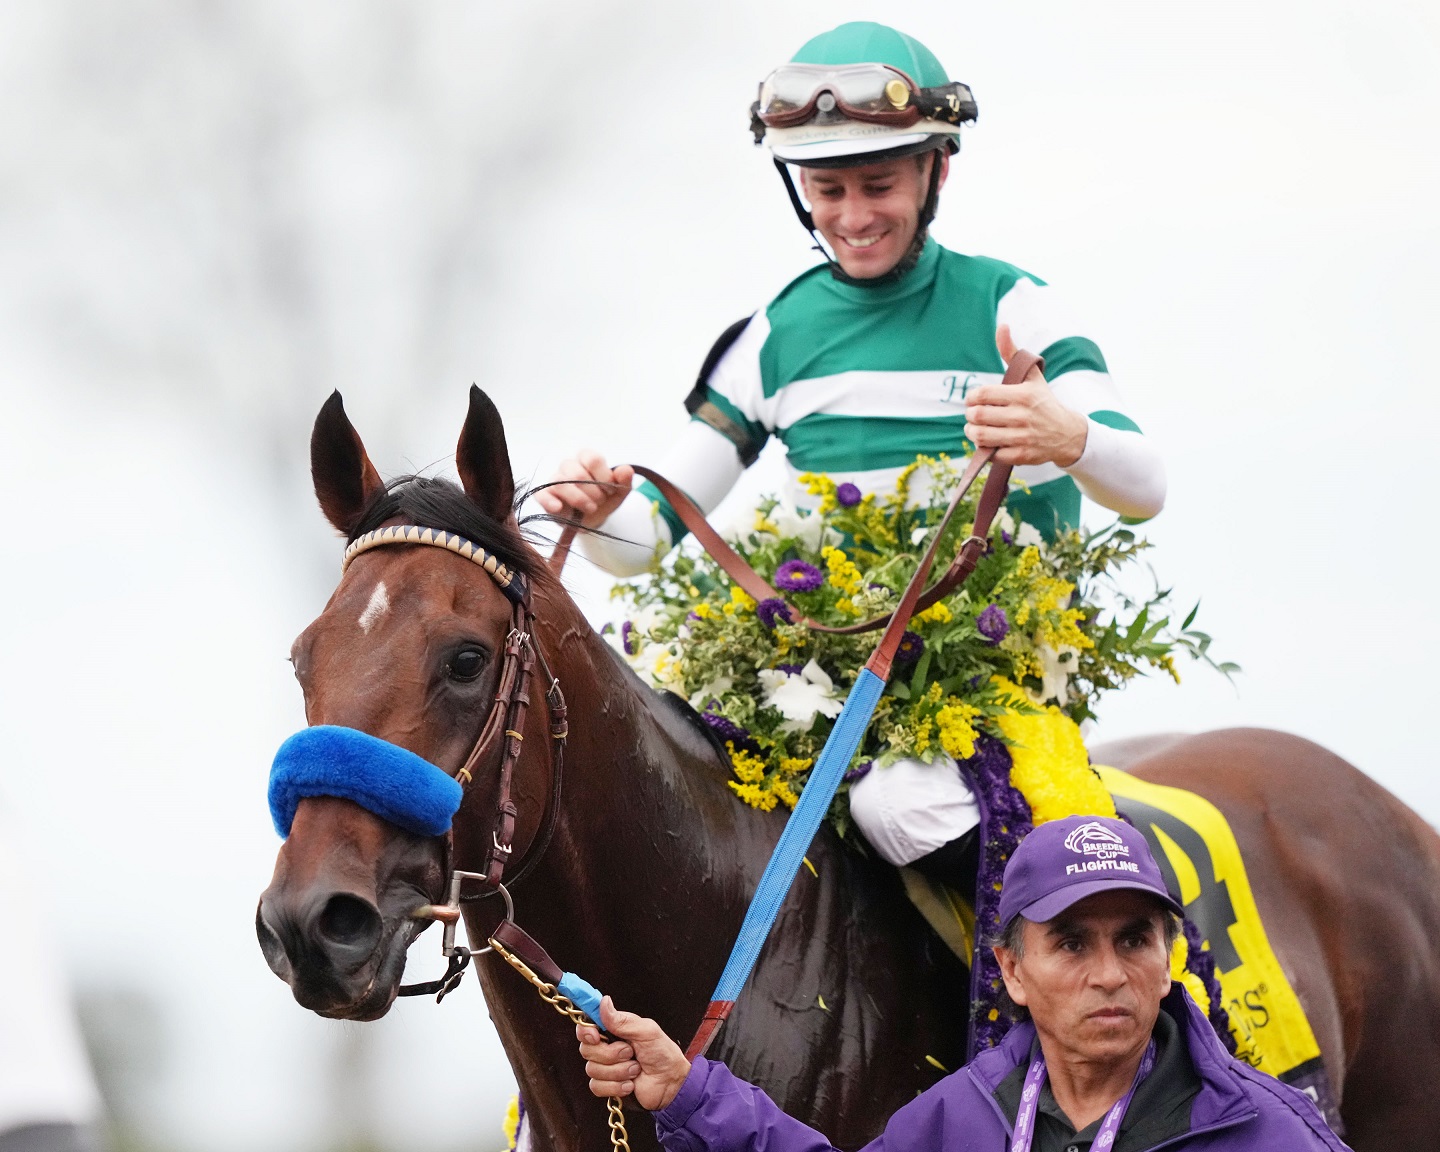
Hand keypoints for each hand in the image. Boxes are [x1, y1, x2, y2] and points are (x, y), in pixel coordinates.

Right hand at [534, 452, 635, 529]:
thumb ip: (625, 480)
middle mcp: (569, 465)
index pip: (592, 459)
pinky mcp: (545, 495)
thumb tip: (626, 470)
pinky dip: (550, 501)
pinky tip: (559, 508)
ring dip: (579, 500)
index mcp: (586, 458)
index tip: (610, 491)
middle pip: (578, 474)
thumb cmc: (603, 500)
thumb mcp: (619, 492)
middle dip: (593, 493)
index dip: (603, 477)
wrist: (591, 520)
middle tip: (600, 502)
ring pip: (561, 483)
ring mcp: (555, 479)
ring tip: (590, 509)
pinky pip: (542, 494)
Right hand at [576, 996, 691, 1111]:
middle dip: (611, 1054)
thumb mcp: (647, 1031)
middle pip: (586, 1050)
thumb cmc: (662, 1053)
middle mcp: (606, 1047)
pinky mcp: (607, 1086)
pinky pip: (597, 1086)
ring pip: (592, 1070)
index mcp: (613, 1030)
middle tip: (630, 1053)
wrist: (671, 1083)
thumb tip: (604, 1001)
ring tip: (636, 1069)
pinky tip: (630, 1084)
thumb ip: (622, 1020)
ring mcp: (605, 1068)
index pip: (586, 1027)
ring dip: (618, 1071)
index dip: (586, 1031)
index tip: (595, 1035)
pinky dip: (616, 1086)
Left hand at [964, 324, 1087, 466]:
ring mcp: (1023, 437)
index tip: (973, 400)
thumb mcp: (1031, 376)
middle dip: (970, 415)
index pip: (982, 394)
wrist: (1067, 434)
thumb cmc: (1043, 401)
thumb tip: (1002, 325)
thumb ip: (1012, 353)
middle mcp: (1023, 415)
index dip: (971, 397)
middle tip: (973, 415)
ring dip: (972, 432)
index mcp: (1023, 394)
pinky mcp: (1022, 455)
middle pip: (978, 415)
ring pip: (981, 436)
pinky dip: (985, 449)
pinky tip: (988, 442)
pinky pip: (992, 453)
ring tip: (975, 428)